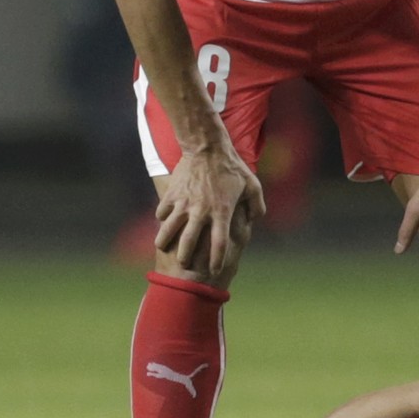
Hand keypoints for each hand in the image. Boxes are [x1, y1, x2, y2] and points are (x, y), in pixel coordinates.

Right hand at [155, 147, 264, 276]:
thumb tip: (254, 220)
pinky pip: (163, 211)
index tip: (214, 270)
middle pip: (190, 242)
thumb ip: (256, 206)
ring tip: (163, 248)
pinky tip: (163, 222)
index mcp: (222, 212)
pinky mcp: (172, 194)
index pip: (219, 243)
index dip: (217, 259)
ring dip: (165, 241)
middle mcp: (201, 211)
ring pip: (169, 229)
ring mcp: (184, 203)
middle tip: (184, 265)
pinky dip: (162, 218)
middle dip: (186, 257)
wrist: (207, 147)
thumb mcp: (252, 185)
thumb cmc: (232, 167)